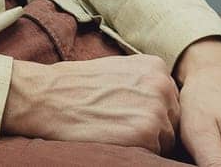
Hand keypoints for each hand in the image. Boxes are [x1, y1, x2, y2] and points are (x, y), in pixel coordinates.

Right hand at [1, 54, 179, 152]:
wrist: (47, 96)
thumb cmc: (78, 85)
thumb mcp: (118, 69)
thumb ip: (145, 81)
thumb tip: (165, 101)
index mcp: (156, 67)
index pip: (171, 100)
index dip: (150, 110)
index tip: (127, 110)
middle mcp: (162, 86)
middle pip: (173, 120)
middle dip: (152, 126)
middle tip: (119, 122)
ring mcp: (156, 110)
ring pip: (165, 139)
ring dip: (145, 140)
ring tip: (114, 128)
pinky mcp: (146, 134)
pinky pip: (153, 152)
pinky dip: (134, 149)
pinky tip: (112, 136)